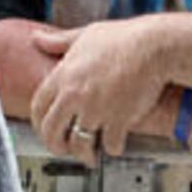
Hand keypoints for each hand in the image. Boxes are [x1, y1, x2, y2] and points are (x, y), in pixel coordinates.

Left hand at [27, 15, 178, 161]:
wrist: (154, 46)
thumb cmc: (125, 38)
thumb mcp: (86, 34)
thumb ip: (59, 41)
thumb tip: (37, 38)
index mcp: (64, 75)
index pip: (38, 106)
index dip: (39, 122)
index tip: (45, 128)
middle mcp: (75, 95)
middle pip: (51, 131)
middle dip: (55, 145)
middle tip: (62, 150)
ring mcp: (96, 110)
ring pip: (79, 144)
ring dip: (83, 154)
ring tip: (89, 156)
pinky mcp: (118, 120)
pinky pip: (110, 144)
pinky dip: (113, 148)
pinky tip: (115, 146)